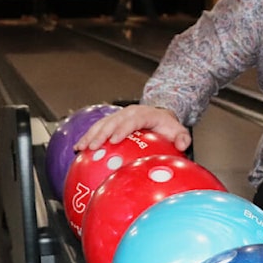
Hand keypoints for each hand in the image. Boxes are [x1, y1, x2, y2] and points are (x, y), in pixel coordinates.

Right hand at [73, 105, 191, 151]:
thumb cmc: (166, 126)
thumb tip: (183, 144)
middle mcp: (129, 113)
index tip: (114, 140)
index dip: (122, 129)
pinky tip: (79, 149)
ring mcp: (118, 117)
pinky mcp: (111, 122)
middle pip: (113, 122)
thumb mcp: (178, 130)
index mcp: (144, 114)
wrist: (158, 117)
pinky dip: (88, 137)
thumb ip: (182, 137)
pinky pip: (97, 128)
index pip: (132, 120)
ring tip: (81, 148)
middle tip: (93, 147)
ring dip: (90, 135)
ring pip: (102, 124)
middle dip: (101, 134)